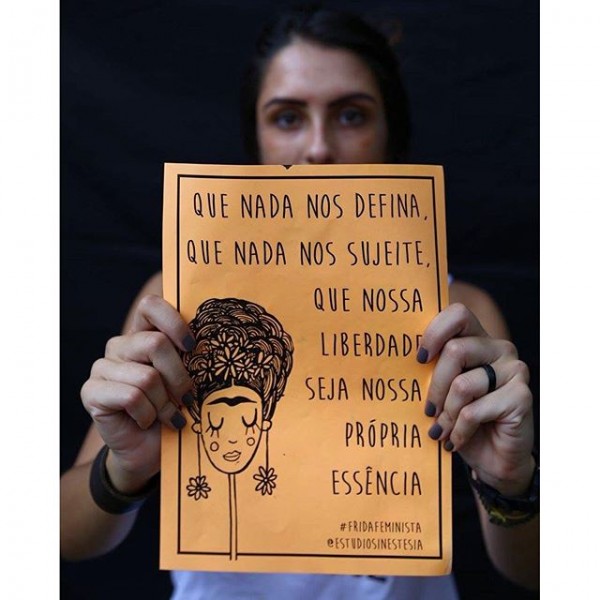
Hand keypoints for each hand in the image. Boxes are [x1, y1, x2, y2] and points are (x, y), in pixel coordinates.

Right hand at [81, 294, 194, 491]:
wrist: (149, 450)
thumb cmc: (173, 409)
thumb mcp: (187, 380)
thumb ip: (191, 358)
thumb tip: (212, 343)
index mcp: (143, 334)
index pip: (150, 306)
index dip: (173, 322)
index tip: (192, 347)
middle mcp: (120, 346)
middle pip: (155, 344)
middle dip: (179, 376)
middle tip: (186, 398)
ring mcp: (103, 367)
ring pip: (146, 377)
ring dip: (164, 403)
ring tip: (169, 415)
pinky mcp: (92, 392)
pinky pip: (131, 397)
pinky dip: (148, 414)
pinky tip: (148, 421)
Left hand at [418, 303, 534, 495]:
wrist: (494, 459)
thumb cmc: (463, 420)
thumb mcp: (444, 391)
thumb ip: (433, 369)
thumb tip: (398, 358)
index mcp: (479, 339)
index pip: (458, 314)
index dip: (434, 332)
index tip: (420, 359)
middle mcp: (500, 349)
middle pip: (455, 350)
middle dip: (435, 386)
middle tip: (428, 410)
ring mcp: (514, 370)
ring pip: (463, 384)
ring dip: (446, 414)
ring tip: (441, 430)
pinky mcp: (522, 396)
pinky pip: (474, 410)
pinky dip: (459, 430)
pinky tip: (455, 440)